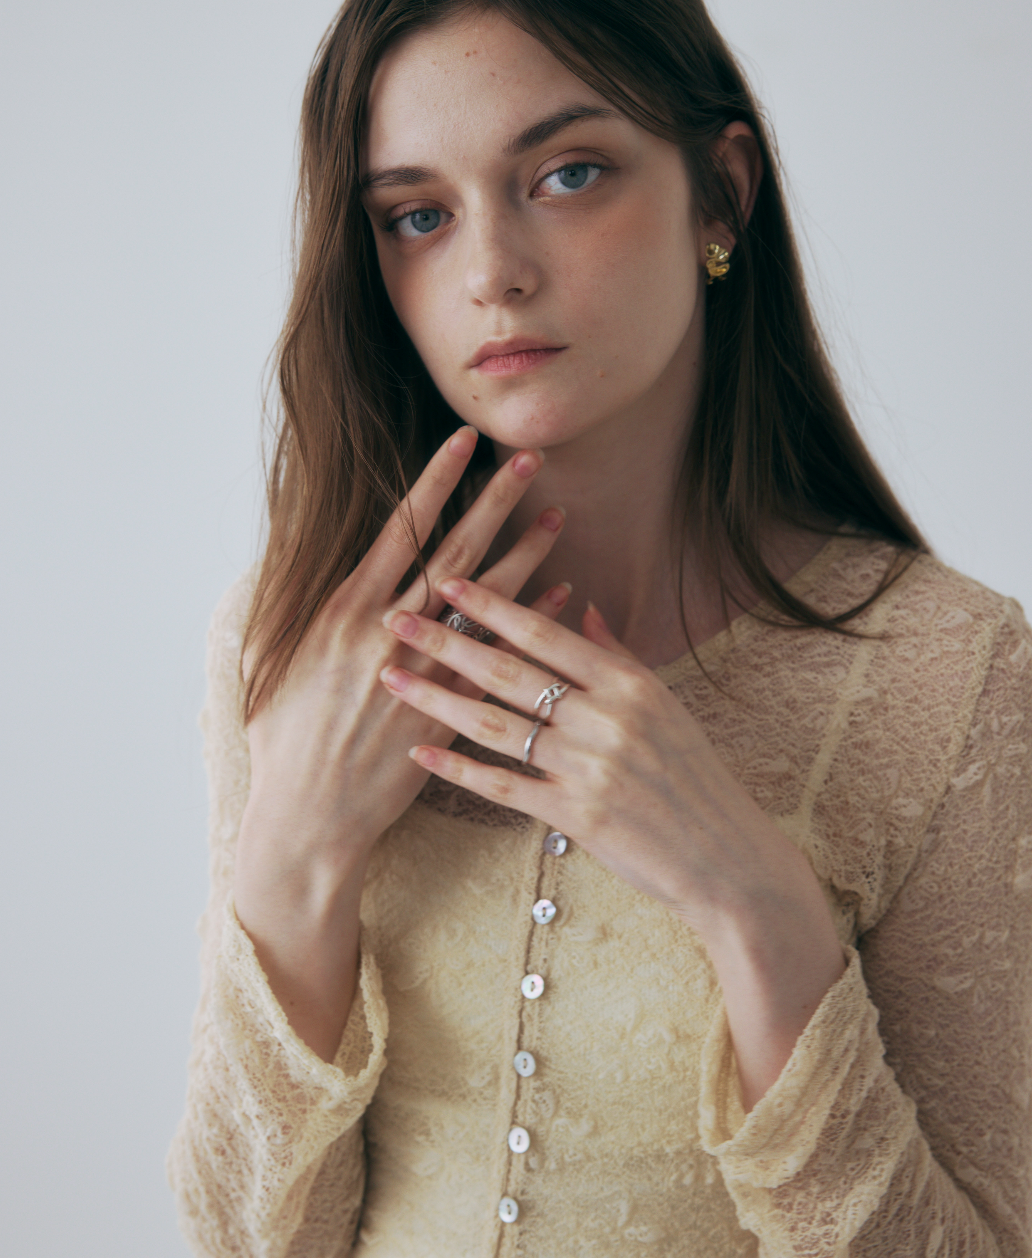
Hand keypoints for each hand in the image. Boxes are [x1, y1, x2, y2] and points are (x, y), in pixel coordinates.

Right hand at [239, 430, 569, 877]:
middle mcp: (390, 635)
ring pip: (487, 602)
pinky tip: (561, 593)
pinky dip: (531, 622)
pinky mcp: (450, 711)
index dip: (435, 481)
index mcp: (344, 612)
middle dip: (493, 503)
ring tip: (558, 516)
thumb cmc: (281, 739)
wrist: (308, 816)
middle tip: (529, 460)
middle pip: (455, 554)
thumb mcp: (268, 657)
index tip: (463, 441)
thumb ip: (290, 601)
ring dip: (526, 555)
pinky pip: (502, 654)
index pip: (400, 529)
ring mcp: (426, 673)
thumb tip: (298, 554)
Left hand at [379, 576, 818, 938]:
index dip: (492, 605)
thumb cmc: (691, 776)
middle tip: (394, 618)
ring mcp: (589, 768)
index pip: (546, 635)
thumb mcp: (664, 705)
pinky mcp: (576, 815)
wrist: (724, 856)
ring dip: (436, 700)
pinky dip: (458, 769)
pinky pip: (504, 785)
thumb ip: (617, 657)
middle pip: (510, 673)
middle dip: (446, 641)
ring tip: (390, 679)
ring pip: (496, 725)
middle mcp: (606, 720)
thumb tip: (583, 606)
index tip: (446, 581)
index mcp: (628, 685)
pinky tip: (419, 753)